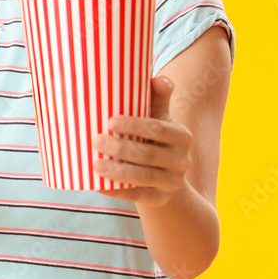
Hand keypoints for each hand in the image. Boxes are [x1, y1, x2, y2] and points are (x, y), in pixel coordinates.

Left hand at [91, 76, 192, 206]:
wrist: (166, 175)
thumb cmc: (154, 137)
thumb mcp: (159, 116)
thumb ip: (158, 97)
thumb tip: (157, 79)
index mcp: (181, 136)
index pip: (158, 129)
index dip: (135, 125)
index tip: (110, 120)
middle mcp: (181, 161)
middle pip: (148, 155)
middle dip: (121, 148)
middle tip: (96, 140)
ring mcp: (172, 182)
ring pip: (144, 178)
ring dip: (118, 172)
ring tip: (95, 164)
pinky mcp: (160, 199)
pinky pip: (137, 197)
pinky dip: (117, 191)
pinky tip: (98, 184)